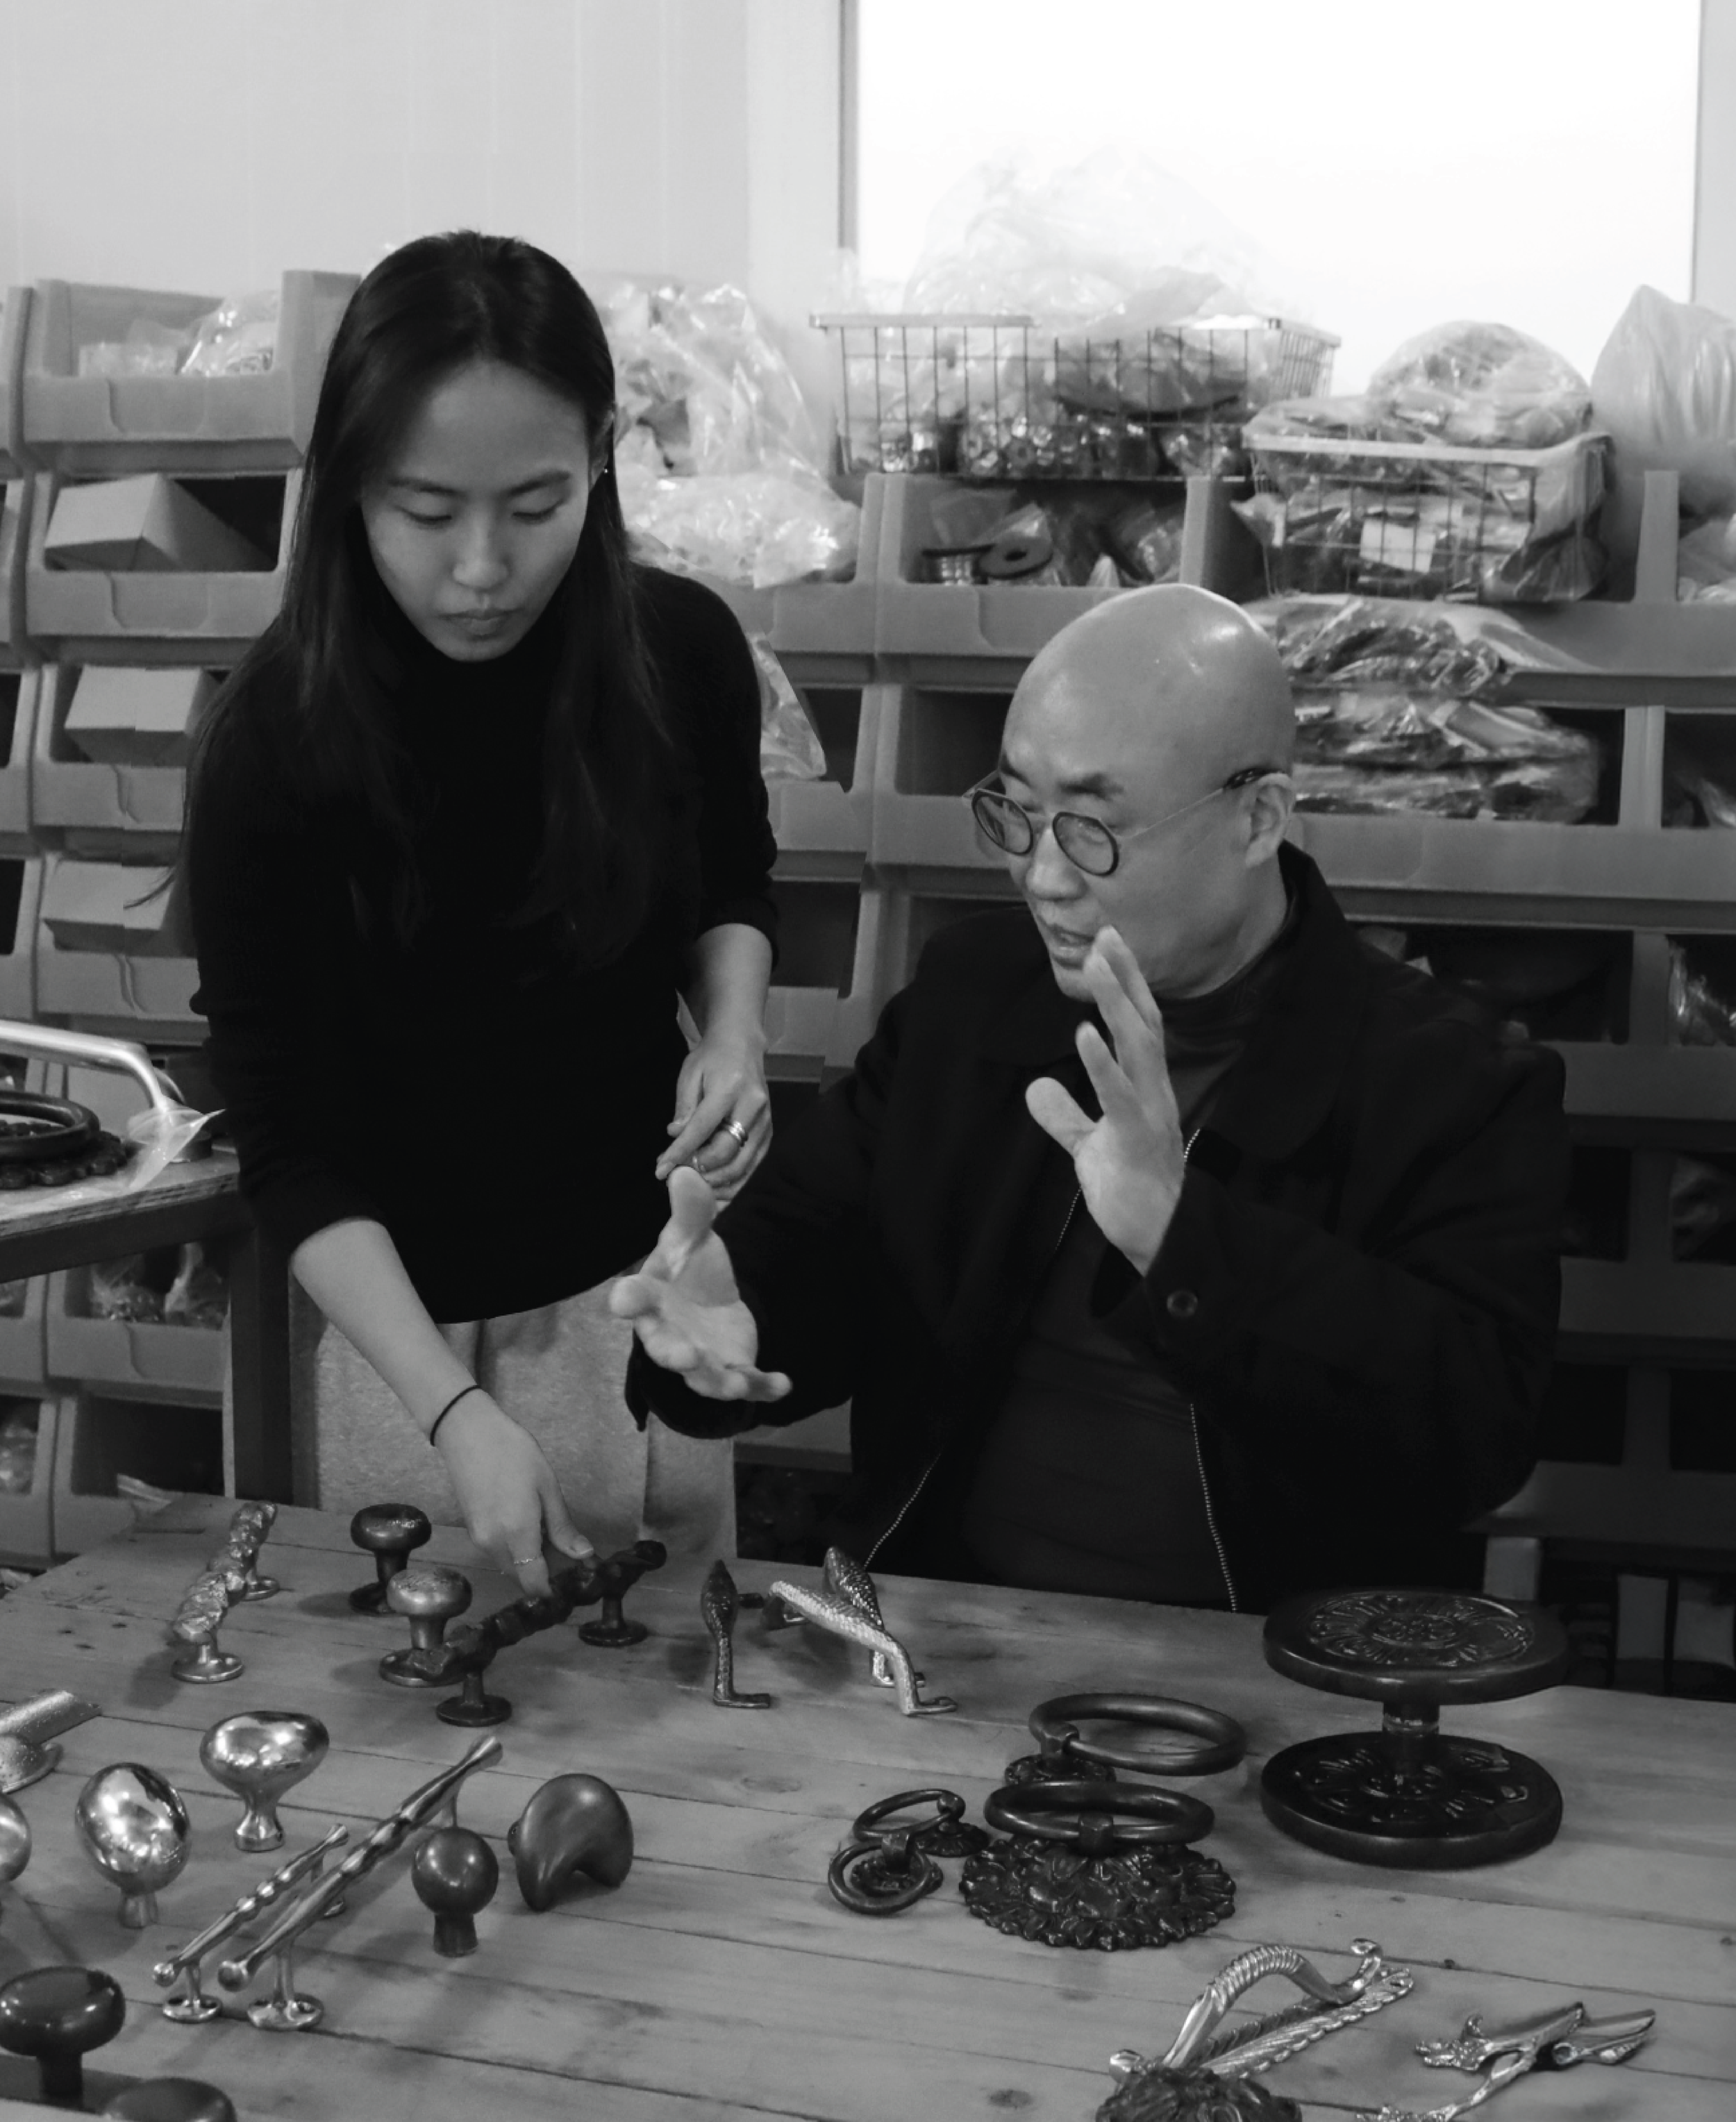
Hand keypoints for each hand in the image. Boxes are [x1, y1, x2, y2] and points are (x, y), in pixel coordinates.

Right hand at [431, 1390, 594, 1597]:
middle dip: (543, 1573)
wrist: (468, 1432)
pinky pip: (497, 1552)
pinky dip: (514, 1549)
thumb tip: (583, 1555)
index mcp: (516, 1534)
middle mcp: (493, 1544)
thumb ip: (562, 1526)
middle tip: (566, 1551)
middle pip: (521, 1578)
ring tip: (548, 1532)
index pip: (534, 1584)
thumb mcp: (546, 1486)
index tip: (572, 1580)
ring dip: (528, 1561)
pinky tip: (527, 1524)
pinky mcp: (471, 1530)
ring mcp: (478, 1539)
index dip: (552, 1590)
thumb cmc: (514, 1452)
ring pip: (508, 1566)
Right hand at [609, 1167, 790, 1401]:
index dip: (628, 1300)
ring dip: (718, 1382)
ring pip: (705, 1378)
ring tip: (735, 1385)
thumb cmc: (687, 1273)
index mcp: (653, 1301)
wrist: (710, 1305)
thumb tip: (684, 1171)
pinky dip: (764, 1386)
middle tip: (683, 1356)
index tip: (621, 1300)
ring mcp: (703, 1358)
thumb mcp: (690, 1239)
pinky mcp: (733, 1368)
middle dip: (673, 1355)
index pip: (635, 1300)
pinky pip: (748, 1382)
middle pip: (666, 1350)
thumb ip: (689, 1212)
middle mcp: (672, 1335)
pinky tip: (785, 1384)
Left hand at [657, 1033, 769, 1200]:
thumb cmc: (712, 1059)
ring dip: (715, 1180)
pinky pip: (753, 1165)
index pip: (702, 1129)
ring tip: (694, 1185)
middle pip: (726, 1151)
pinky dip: (734, 1180)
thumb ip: (684, 1107)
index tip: (661, 1170)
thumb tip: (675, 1136)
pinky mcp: (769, 1132)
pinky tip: (715, 1185)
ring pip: (742, 1164)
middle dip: (699, 1168)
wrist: (742, 1046)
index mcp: (730, 1088)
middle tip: (678, 1176)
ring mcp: (765, 1121)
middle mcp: (753, 1107)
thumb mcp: (689, 1074)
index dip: (680, 1152)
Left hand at [1024, 927, 1185, 1275]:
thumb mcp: (1090, 1146)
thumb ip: (1066, 1116)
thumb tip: (1036, 1088)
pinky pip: (1120, 1095)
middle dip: (1126, 977)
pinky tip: (1084, 1033)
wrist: (1158, 1237)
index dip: (1126, 984)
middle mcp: (1154, 1091)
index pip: (1139, 1025)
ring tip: (1098, 965)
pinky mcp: (1135, 1139)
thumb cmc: (1131, 1191)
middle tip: (1108, 932)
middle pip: (1143, 1022)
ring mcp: (1149, 1112)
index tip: (1110, 944)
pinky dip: (1102, 1062)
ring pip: (1138, 1046)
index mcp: (1145, 1088)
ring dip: (1117, 1003)